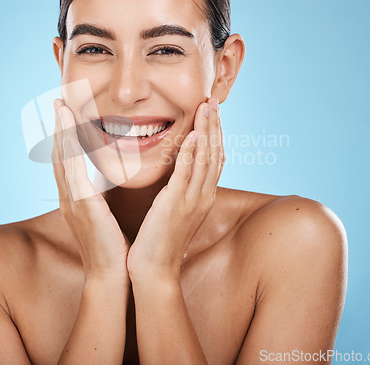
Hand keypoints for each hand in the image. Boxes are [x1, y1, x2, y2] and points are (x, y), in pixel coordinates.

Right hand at [52, 98, 129, 283]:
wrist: (110, 274)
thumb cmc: (111, 246)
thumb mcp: (103, 215)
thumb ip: (100, 196)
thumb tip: (105, 182)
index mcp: (75, 198)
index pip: (67, 161)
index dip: (64, 136)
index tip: (65, 114)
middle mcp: (68, 196)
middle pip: (59, 154)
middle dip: (57, 127)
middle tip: (57, 101)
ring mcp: (72, 200)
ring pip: (62, 158)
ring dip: (60, 131)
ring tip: (60, 107)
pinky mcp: (82, 205)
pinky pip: (73, 171)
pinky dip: (69, 150)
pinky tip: (68, 132)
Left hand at [127, 97, 224, 282]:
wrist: (154, 268)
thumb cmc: (160, 238)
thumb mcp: (176, 209)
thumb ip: (181, 189)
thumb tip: (180, 172)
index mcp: (202, 196)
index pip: (215, 158)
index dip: (215, 134)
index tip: (213, 112)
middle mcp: (203, 196)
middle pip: (215, 154)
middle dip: (215, 125)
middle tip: (213, 101)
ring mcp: (192, 200)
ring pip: (206, 159)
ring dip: (207, 131)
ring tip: (207, 107)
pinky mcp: (176, 204)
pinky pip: (187, 175)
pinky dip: (192, 154)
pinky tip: (193, 135)